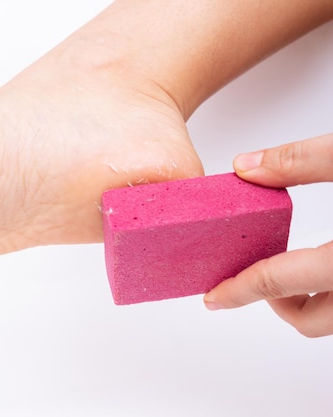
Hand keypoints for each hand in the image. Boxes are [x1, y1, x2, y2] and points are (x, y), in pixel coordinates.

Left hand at [204, 133, 332, 336]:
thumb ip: (301, 160)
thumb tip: (246, 167)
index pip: (277, 281)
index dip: (237, 289)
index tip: (211, 297)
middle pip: (310, 320)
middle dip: (275, 302)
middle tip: (252, 276)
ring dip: (307, 300)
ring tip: (290, 268)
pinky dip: (329, 291)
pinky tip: (323, 261)